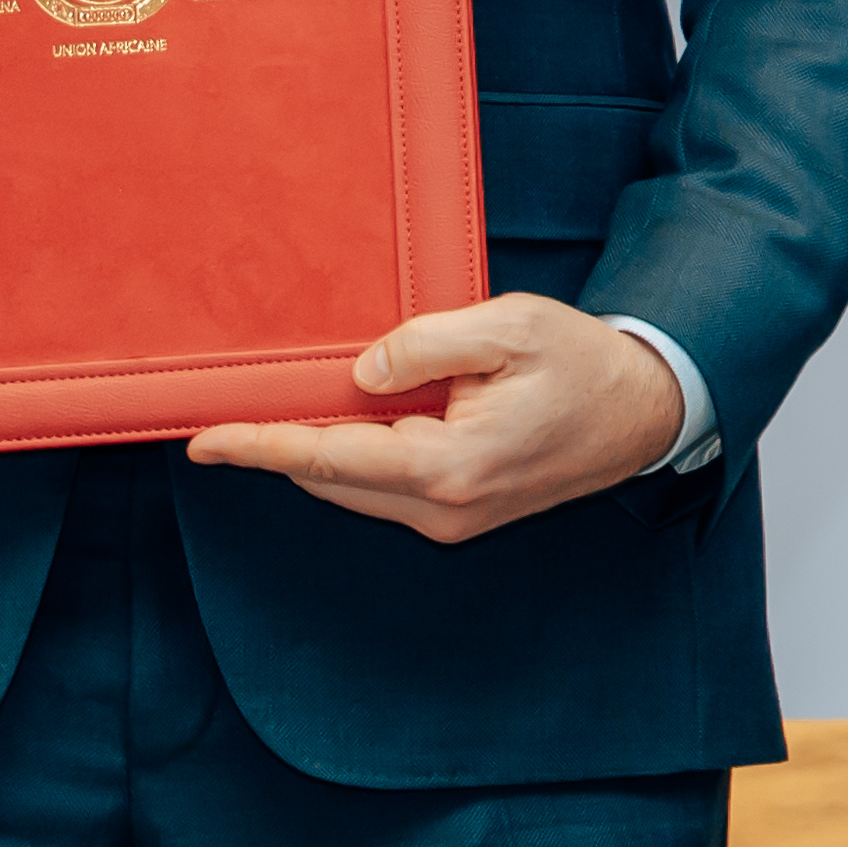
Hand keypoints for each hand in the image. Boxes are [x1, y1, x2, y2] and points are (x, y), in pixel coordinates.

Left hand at [185, 294, 686, 542]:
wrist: (644, 413)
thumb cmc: (583, 363)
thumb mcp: (510, 327)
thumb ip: (427, 344)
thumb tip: (360, 374)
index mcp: (452, 464)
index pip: (328, 457)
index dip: (259, 447)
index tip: (203, 442)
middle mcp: (445, 507)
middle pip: (328, 477)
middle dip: (286, 440)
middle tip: (252, 396)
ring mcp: (452, 519)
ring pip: (352, 486)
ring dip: (325, 446)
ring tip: (321, 394)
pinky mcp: (459, 516)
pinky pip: (382, 488)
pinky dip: (358, 454)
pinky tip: (368, 414)